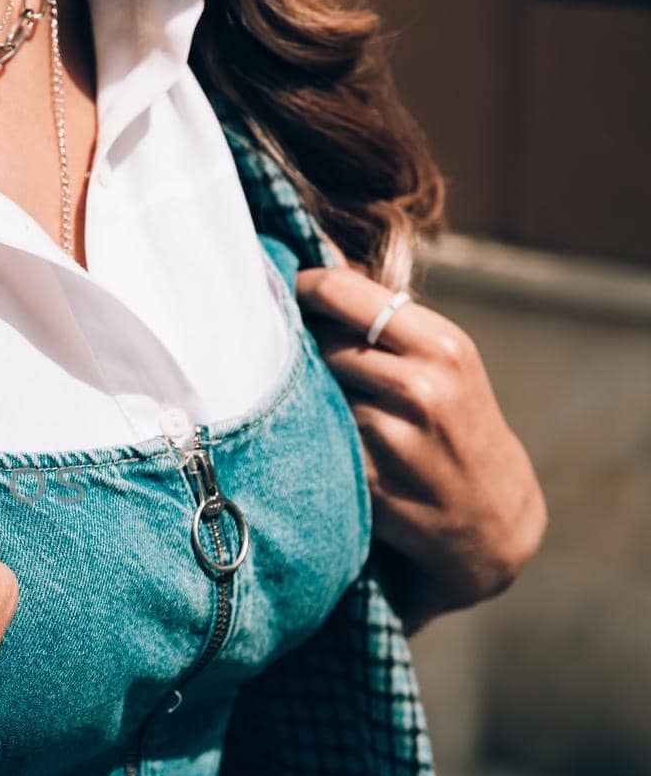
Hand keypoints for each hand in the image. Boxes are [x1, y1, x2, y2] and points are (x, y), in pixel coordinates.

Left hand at [298, 266, 546, 632]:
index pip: (346, 293)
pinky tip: (320, 440)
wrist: (490, 516)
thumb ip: (383, 318)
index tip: (286, 286)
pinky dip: (309, 435)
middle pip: (321, 344)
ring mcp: (393, 439)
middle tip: (299, 351)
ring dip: (305, 394)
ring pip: (314, 393)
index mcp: (442, 346)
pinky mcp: (368, 482)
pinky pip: (315, 440)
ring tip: (319, 401)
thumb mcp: (442, 361)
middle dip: (305, 345)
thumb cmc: (454, 422)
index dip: (305, 286)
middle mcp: (421, 388)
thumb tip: (320, 260)